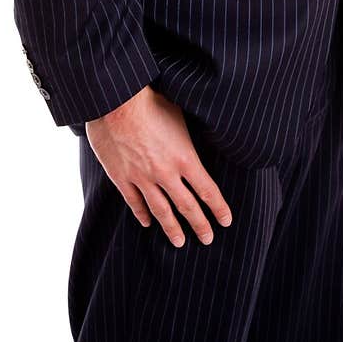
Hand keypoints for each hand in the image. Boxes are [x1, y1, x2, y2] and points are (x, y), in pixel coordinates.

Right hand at [86, 86, 232, 247]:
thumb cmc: (150, 100)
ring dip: (172, 228)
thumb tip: (198, 141)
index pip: (208, 190)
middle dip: (200, 225)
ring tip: (179, 242)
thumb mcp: (180, 115)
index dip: (218, 208)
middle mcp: (165, 173)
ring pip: (161, 210)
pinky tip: (147, 223)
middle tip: (208, 239)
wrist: (117, 99)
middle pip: (187, 206)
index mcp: (185, 157)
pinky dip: (142, 214)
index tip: (226, 221)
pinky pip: (134, 202)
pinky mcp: (121, 177)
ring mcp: (142, 178)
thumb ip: (188, 136)